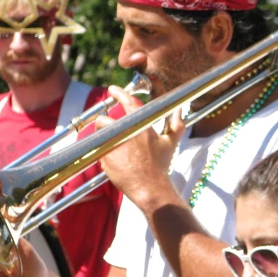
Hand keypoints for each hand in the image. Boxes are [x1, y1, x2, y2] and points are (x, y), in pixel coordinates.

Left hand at [95, 86, 184, 210]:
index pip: (128, 102)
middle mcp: (126, 131)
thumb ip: (177, 125)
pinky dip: (103, 154)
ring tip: (110, 148)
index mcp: (141, 125)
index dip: (119, 93)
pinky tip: (114, 162)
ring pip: (98, 134)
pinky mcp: (105, 157)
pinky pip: (98, 150)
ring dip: (101, 138)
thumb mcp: (171, 143)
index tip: (112, 89)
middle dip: (104, 124)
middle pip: (104, 120)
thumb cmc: (161, 166)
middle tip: (110, 132)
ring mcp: (114, 144)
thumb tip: (180, 111)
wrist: (150, 187)